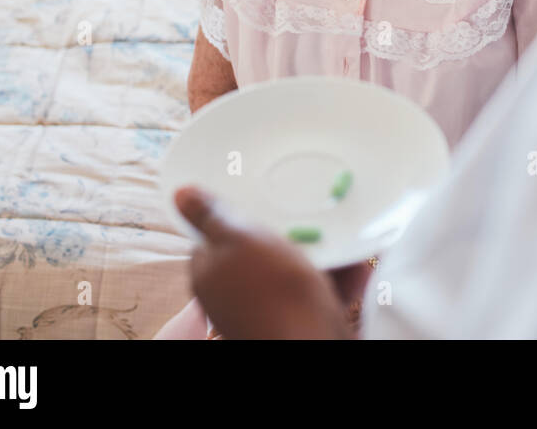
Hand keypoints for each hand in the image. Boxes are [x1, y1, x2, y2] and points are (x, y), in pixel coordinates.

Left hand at [174, 185, 351, 338]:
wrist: (311, 343)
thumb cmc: (273, 291)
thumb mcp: (239, 240)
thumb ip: (211, 216)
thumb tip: (180, 194)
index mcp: (210, 271)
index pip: (217, 232)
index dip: (240, 211)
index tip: (265, 194)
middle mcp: (235, 292)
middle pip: (262, 246)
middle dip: (292, 229)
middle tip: (311, 214)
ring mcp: (267, 305)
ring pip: (297, 265)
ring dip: (324, 251)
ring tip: (344, 239)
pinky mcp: (298, 316)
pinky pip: (320, 287)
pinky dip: (339, 276)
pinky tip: (356, 266)